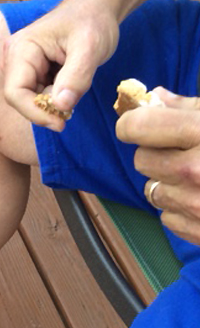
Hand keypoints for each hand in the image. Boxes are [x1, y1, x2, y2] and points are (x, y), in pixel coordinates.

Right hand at [2, 0, 119, 130]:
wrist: (95, 9)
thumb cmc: (91, 21)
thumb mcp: (90, 47)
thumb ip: (76, 77)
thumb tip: (60, 107)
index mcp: (21, 49)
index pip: (15, 92)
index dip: (35, 112)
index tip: (61, 123)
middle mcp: (14, 59)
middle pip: (19, 98)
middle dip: (45, 108)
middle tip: (74, 108)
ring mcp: (20, 66)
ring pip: (28, 99)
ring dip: (50, 104)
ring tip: (75, 88)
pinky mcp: (30, 72)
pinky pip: (36, 95)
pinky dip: (54, 98)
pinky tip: (70, 87)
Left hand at [116, 87, 199, 243]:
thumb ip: (190, 108)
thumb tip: (155, 96)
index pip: (135, 126)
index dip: (136, 124)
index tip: (146, 125)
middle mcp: (197, 170)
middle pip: (141, 159)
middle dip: (157, 155)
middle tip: (186, 154)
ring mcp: (197, 204)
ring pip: (151, 189)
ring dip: (169, 184)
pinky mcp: (199, 231)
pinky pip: (166, 217)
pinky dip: (180, 210)